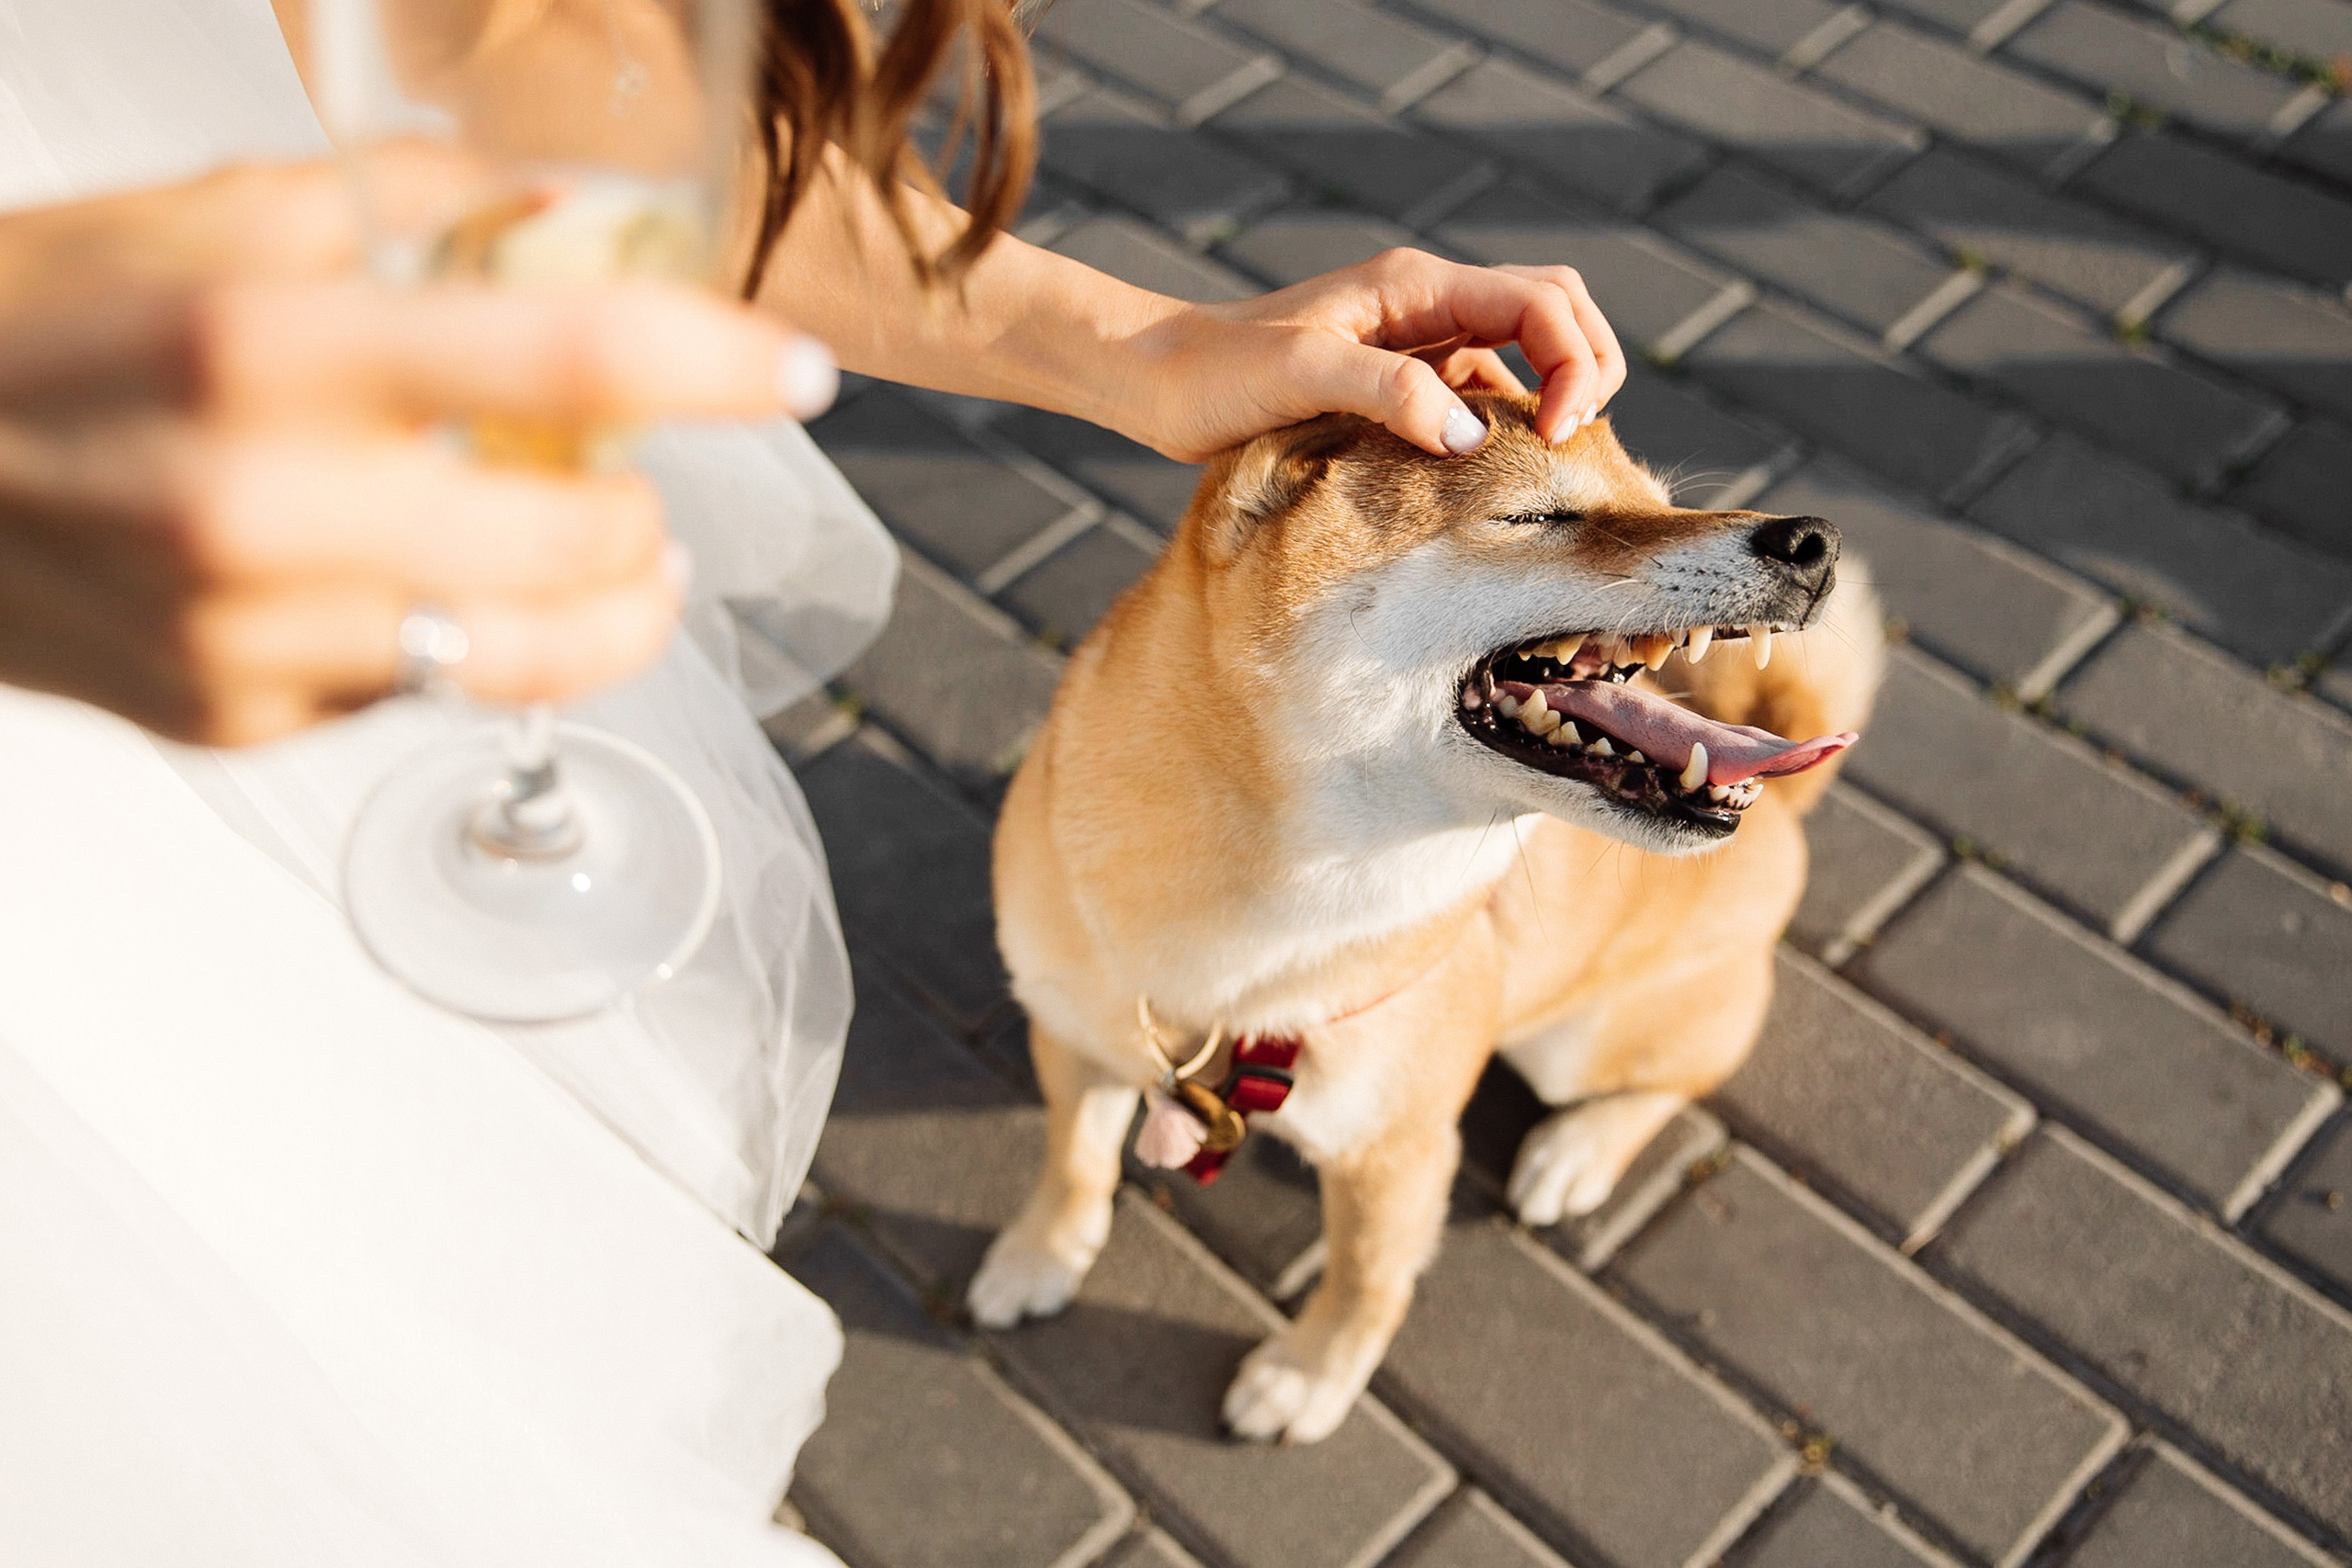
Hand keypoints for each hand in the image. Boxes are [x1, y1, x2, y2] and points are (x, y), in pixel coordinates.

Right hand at [0, 153, 837, 745]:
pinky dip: (468, 643)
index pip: (569, 350)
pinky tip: (442, 592)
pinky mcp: (238, 722)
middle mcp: (264, 507)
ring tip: (618, 560)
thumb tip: (574, 211)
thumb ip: (404, 205)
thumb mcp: (201, 216)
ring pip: (530, 662)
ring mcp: (252, 638)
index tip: (793, 374)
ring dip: (612, 610)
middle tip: (647, 480)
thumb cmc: (27, 325)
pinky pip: (422, 698)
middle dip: (648, 509)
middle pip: (581, 540)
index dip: (716, 360)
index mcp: (265, 342)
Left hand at [1114, 248, 1626, 461]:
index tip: (1556, 435)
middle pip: (1555, 309)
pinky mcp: (1399, 383)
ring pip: (1526, 348)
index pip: (1543, 303)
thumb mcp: (1305, 374)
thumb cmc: (1218, 372)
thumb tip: (1476, 437)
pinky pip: (1480, 393)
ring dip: (1552, 393)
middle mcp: (1429, 305)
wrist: (1157, 382)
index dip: (1573, 363)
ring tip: (1543, 458)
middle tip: (1570, 442)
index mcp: (1418, 286)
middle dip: (1587, 366)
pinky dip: (1505, 423)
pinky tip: (1488, 470)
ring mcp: (1418, 343)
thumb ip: (1394, 394)